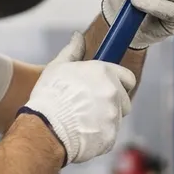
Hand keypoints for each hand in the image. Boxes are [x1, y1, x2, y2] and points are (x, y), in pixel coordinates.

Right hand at [19, 33, 135, 164]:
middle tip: (90, 108)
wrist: (44, 127)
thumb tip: (78, 37)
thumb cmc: (50, 94)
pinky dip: (99, 137)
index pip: (129, 79)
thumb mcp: (57, 67)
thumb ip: (73, 51)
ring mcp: (114, 115)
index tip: (108, 90)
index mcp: (105, 72)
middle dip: (112, 105)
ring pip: (116, 120)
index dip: (121, 85)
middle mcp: (114, 92)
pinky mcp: (111, 136)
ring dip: (105, 121)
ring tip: (82, 122)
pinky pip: (109, 136)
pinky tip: (82, 134)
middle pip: (124, 101)